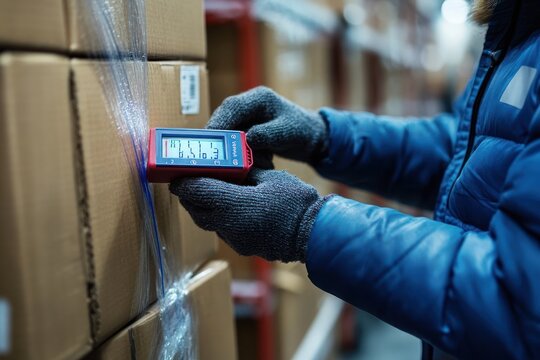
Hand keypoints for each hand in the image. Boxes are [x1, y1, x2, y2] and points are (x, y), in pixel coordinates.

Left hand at [169, 169, 329, 262]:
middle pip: (195, 210)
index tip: (177, 172)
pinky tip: (226, 206)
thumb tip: (229, 165)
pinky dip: (217, 217)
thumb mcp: (269, 176)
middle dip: (188, 195)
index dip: (183, 181)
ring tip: (204, 192)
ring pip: (206, 222)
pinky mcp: (242, 246)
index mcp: (233, 205)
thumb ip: (244, 171)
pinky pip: (221, 230)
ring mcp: (235, 239)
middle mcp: (228, 226)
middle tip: (187, 180)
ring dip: (201, 207)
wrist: (314, 234)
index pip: (196, 191)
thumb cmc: (295, 201)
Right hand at [207, 86, 327, 167]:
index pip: (232, 107)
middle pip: (225, 120)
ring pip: (229, 133)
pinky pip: (236, 142)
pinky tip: (255, 162)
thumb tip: (248, 139)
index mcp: (259, 98)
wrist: (312, 138)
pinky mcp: (247, 131)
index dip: (218, 122)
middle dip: (223, 139)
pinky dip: (242, 154)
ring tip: (251, 161)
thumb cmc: (303, 131)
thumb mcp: (288, 132)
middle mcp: (250, 105)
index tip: (210, 139)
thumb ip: (268, 134)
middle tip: (218, 157)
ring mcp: (247, 118)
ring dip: (235, 149)